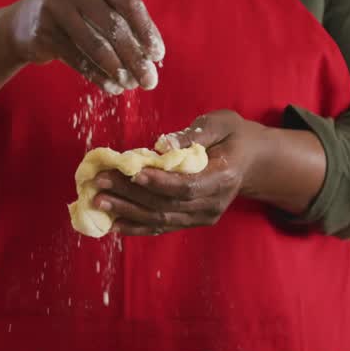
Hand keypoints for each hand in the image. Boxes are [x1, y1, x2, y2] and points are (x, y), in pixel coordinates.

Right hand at [0, 0, 163, 93]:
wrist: (24, 21)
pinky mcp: (44, 32)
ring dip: (119, 71)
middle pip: (114, 26)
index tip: (158, 54)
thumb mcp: (98, 1)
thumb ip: (123, 18)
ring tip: (132, 85)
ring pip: (97, 46)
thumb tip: (152, 55)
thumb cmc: (76, 11)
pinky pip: (79, 59)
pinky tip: (112, 87)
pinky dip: (99, 76)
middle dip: (136, 57)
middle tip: (150, 80)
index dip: (146, 30)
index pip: (129, 2)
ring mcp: (54, 7)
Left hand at [91, 111, 271, 235]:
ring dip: (127, 212)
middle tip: (100, 183)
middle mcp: (213, 204)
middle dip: (131, 195)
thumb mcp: (220, 123)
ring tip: (98, 202)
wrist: (252, 161)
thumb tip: (163, 143)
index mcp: (223, 178)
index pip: (186, 186)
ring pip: (161, 219)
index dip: (158, 182)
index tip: (131, 172)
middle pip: (167, 205)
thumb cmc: (234, 136)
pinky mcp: (192, 220)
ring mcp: (203, 217)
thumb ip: (194, 134)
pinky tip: (113, 224)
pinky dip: (136, 226)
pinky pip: (162, 227)